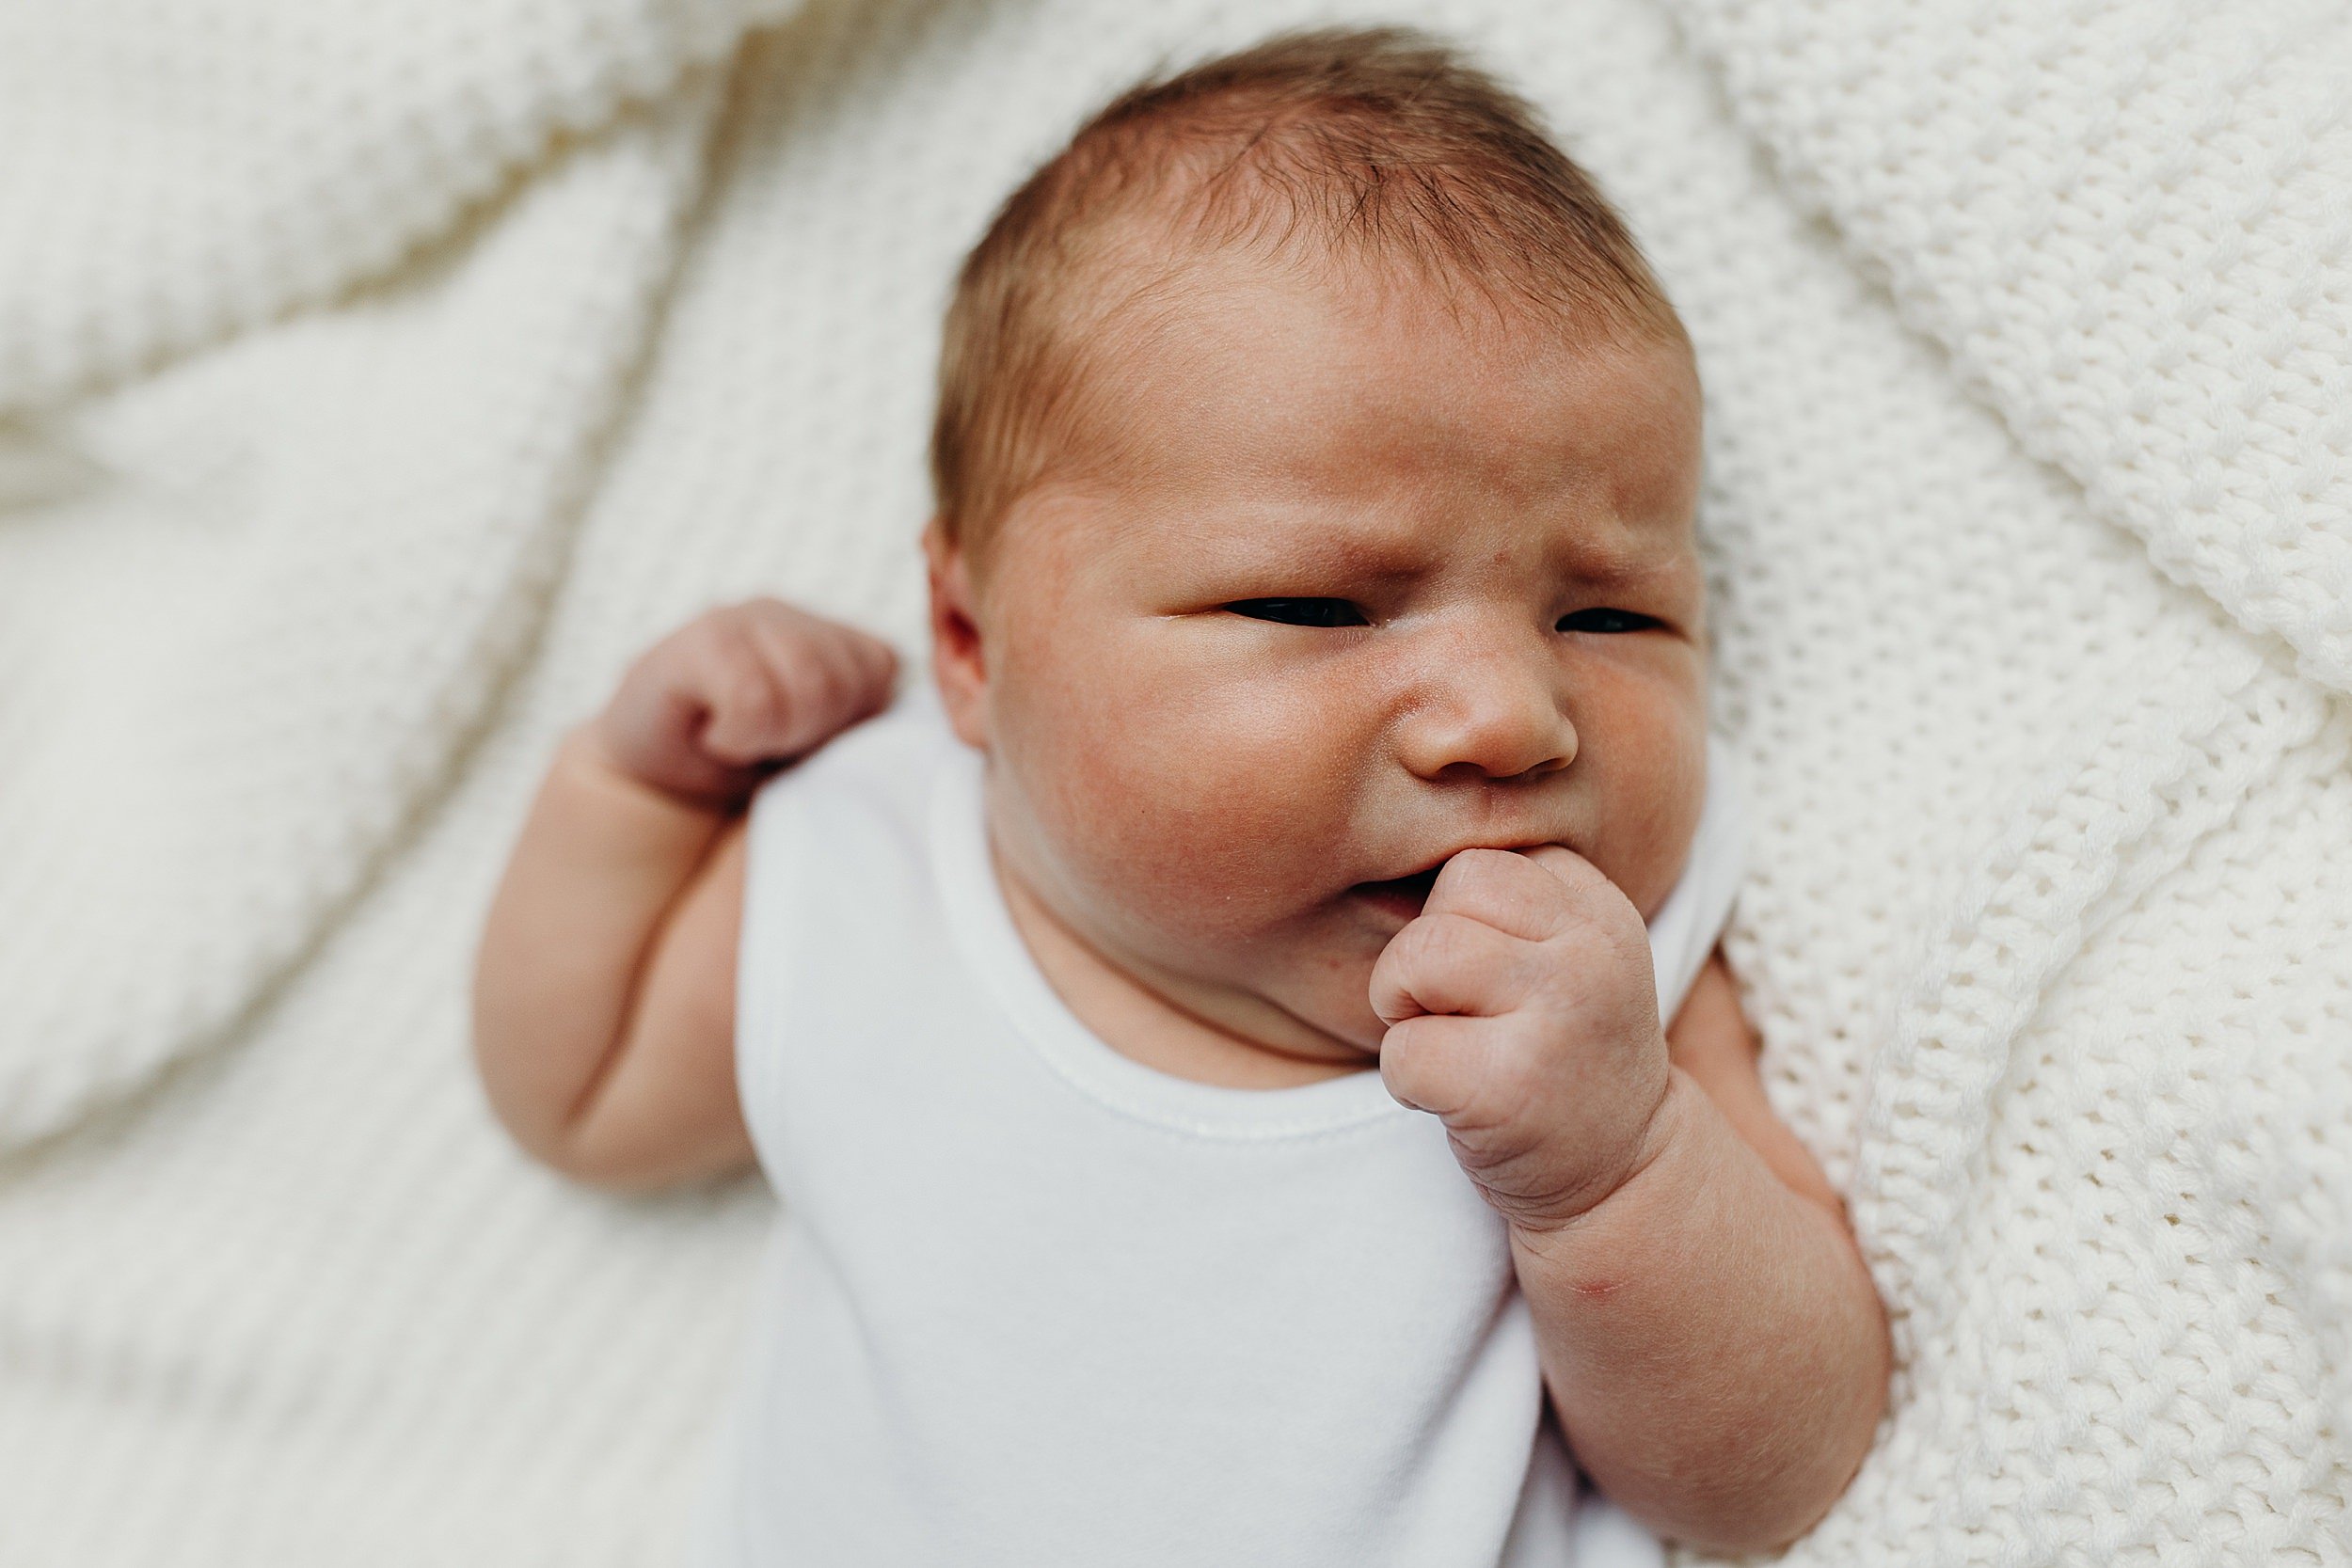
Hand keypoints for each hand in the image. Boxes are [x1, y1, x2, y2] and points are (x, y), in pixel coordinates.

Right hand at [593, 598, 897, 805]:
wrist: (656, 783)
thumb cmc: (750, 770)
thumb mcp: (821, 745)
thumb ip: (868, 724)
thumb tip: (925, 730)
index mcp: (827, 635)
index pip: (881, 666)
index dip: (851, 721)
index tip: (808, 744)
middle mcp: (786, 615)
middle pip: (845, 677)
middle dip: (812, 732)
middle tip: (769, 746)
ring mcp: (738, 620)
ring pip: (806, 682)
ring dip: (775, 734)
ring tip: (744, 740)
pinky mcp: (694, 644)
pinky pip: (752, 695)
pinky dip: (738, 735)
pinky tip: (716, 736)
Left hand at [1369, 846, 1670, 1230]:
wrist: (1620, 1177)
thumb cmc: (1559, 1055)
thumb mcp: (1562, 956)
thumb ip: (1508, 902)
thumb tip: (1394, 828)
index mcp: (1599, 909)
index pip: (1477, 864)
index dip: (1457, 924)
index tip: (1495, 982)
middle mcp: (1592, 953)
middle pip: (1444, 898)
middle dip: (1423, 959)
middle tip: (1464, 1019)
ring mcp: (1558, 1018)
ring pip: (1415, 960)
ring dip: (1406, 1014)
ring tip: (1456, 1051)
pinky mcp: (1511, 1087)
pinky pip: (1403, 1052)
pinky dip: (1408, 1083)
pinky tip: (1460, 1103)